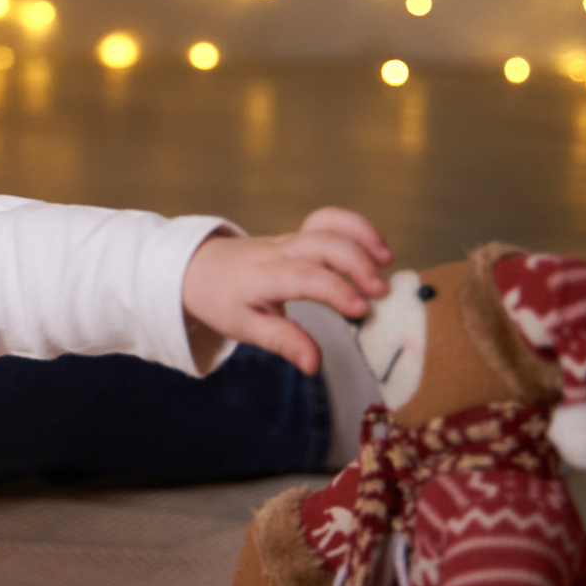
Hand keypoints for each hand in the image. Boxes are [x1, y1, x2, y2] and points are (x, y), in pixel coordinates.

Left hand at [181, 207, 392, 374]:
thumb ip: (282, 342)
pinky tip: (376, 249)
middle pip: (321, 243)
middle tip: (382, 293)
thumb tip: (314, 364)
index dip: (335, 290)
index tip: (361, 310)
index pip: (304, 277)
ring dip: (361, 236)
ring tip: (387, 261)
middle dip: (356, 263)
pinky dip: (355, 226)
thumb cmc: (221, 299)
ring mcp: (290, 239)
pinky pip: (328, 220)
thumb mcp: (243, 327)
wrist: (198, 267)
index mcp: (264, 276)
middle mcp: (279, 251)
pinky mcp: (299, 235)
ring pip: (327, 225)